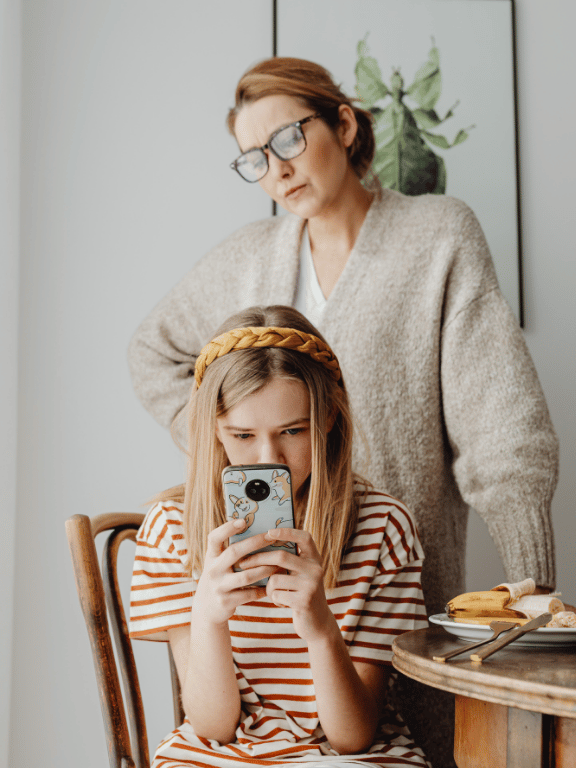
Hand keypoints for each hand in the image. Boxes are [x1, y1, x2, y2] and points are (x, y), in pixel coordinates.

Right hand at [193, 519, 277, 625]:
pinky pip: (250, 594)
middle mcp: (212, 570)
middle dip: (255, 543)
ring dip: (265, 568)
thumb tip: (255, 531)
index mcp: (211, 557)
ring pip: (246, 575)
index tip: (243, 520)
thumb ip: (230, 551)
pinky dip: (263, 589)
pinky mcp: (226, 601)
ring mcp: (219, 586)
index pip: (214, 538)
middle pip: (234, 552)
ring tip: (279, 563)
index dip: (227, 528)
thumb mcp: (218, 564)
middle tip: (272, 536)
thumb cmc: (219, 579)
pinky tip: (273, 584)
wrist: (206, 609)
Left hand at [238, 527, 332, 642]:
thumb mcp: (301, 574)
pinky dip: (274, 599)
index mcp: (315, 559)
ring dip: (268, 587)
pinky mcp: (304, 601)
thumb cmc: (302, 593)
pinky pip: (276, 594)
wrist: (317, 622)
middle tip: (242, 563)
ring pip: (274, 578)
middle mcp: (316, 569)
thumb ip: (290, 560)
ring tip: (275, 592)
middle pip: (281, 556)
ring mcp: (311, 585)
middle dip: (258, 559)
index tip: (269, 531)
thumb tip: (260, 544)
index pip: (304, 537)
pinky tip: (283, 603)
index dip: (287, 531)